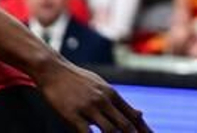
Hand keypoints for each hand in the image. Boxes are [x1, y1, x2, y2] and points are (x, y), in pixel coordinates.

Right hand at [36, 58, 150, 132]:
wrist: (53, 69)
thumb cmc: (77, 79)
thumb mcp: (101, 86)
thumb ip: (119, 102)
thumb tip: (140, 113)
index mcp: (111, 93)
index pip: (132, 115)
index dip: (143, 129)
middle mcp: (103, 100)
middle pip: (125, 125)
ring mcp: (88, 107)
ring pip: (109, 130)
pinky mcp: (72, 114)